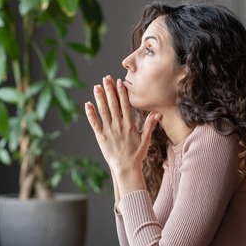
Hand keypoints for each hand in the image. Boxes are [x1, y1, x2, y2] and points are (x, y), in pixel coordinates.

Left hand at [85, 76, 160, 194]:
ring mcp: (109, 131)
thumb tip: (157, 113)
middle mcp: (118, 125)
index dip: (122, 93)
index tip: (119, 82)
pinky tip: (88, 104)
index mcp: (129, 125)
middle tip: (106, 78)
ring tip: (96, 87)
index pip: (125, 105)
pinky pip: (94, 123)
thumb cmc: (136, 154)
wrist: (126, 168)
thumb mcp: (146, 139)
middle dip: (109, 90)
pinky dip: (90, 113)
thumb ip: (150, 125)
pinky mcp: (101, 137)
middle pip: (113, 104)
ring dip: (99, 98)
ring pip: (103, 111)